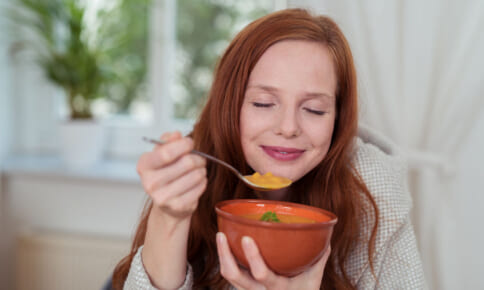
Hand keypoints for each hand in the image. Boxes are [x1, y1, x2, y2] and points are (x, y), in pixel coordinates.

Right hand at [137, 131, 206, 220]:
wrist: (167, 203)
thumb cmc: (166, 171)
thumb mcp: (163, 153)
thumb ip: (168, 140)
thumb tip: (176, 135)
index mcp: (144, 165)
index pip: (167, 153)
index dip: (183, 145)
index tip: (190, 143)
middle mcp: (150, 183)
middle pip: (187, 163)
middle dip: (198, 158)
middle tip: (199, 159)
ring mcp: (163, 197)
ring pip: (197, 175)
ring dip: (201, 170)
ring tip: (197, 170)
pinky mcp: (178, 207)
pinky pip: (201, 187)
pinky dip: (203, 181)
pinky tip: (197, 182)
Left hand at [216, 232, 330, 289]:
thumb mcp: (313, 280)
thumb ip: (318, 258)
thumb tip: (324, 236)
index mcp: (277, 289)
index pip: (261, 275)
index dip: (253, 257)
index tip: (247, 238)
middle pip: (234, 276)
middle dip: (225, 254)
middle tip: (221, 234)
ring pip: (228, 274)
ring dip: (222, 254)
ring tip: (221, 235)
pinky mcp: (243, 287)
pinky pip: (231, 273)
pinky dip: (226, 258)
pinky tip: (225, 243)